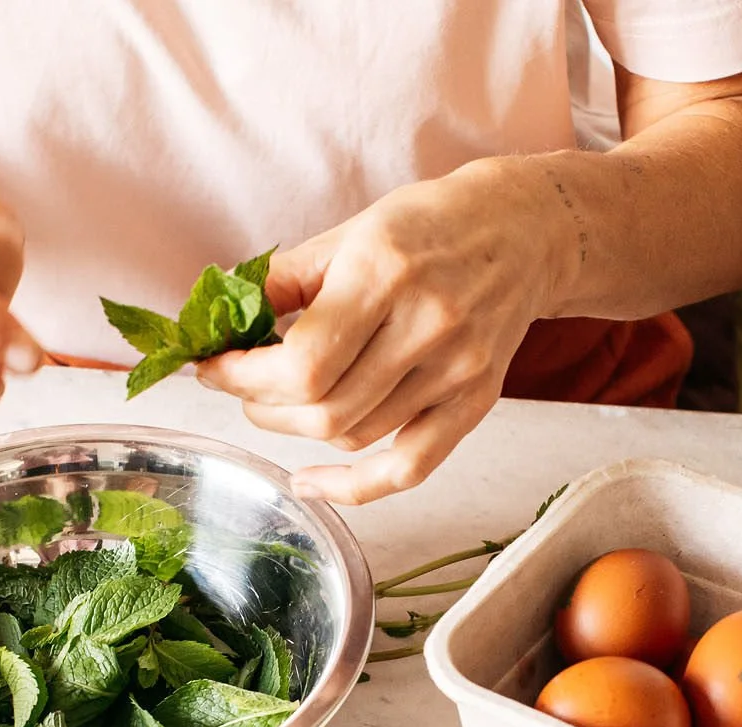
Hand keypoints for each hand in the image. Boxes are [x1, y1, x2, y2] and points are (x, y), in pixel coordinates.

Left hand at [198, 160, 564, 502]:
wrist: (528, 231)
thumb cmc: (431, 224)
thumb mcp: (352, 231)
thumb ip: (285, 280)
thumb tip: (220, 322)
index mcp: (386, 272)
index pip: (300, 362)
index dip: (242, 377)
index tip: (212, 368)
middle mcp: (427, 325)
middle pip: (323, 410)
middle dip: (261, 405)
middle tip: (240, 386)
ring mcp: (457, 370)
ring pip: (354, 436)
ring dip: (297, 431)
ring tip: (278, 403)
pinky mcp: (475, 402)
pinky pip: (408, 467)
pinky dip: (352, 486)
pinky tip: (310, 482)